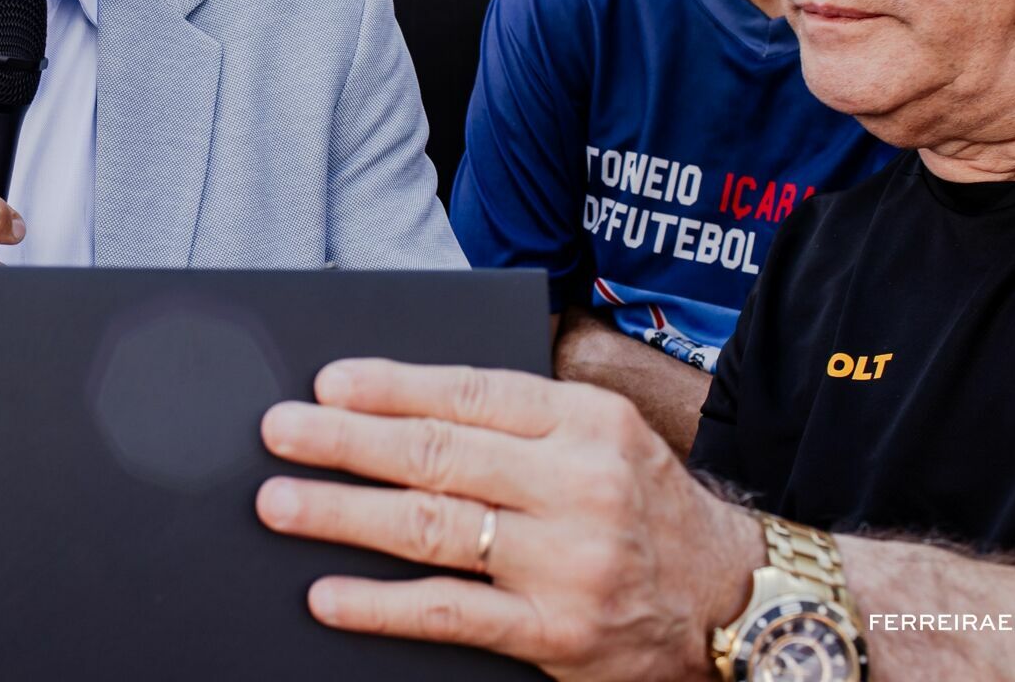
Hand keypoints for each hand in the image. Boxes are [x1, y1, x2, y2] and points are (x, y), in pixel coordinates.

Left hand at [255, 360, 760, 680]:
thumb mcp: (606, 436)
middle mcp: (578, 484)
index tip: (328, 383)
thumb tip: (397, 407)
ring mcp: (566, 562)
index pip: (472, 394)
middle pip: (439, 455)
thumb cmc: (647, 506)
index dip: (393, 386)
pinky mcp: (556, 632)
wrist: (735, 597)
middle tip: (279, 432)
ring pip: (433, 528)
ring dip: (344, 514)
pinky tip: (329, 593)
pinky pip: (450, 613)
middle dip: (346, 442)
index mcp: (587, 422)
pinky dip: (381, 603)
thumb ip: (521, 421)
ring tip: (281, 502)